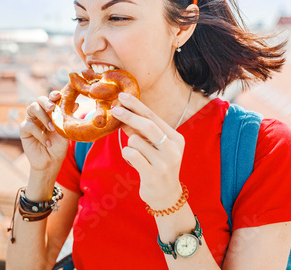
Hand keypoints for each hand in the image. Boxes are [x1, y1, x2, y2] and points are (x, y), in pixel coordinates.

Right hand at [20, 91, 78, 172]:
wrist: (51, 162)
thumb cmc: (58, 146)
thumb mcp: (65, 130)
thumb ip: (67, 118)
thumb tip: (76, 103)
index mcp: (49, 112)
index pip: (50, 99)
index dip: (53, 95)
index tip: (59, 95)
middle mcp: (39, 114)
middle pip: (38, 100)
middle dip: (46, 102)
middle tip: (52, 108)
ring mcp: (31, 121)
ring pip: (32, 108)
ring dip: (43, 116)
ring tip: (52, 128)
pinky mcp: (24, 130)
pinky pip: (30, 126)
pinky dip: (40, 134)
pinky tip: (48, 143)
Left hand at [111, 92, 183, 209]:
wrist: (166, 195)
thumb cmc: (157, 165)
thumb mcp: (154, 146)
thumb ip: (141, 131)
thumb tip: (123, 112)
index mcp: (175, 138)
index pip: (153, 116)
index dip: (137, 105)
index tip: (123, 96)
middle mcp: (173, 148)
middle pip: (147, 125)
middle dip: (129, 115)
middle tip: (115, 109)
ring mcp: (165, 162)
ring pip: (135, 141)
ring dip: (129, 144)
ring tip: (136, 155)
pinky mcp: (153, 173)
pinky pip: (130, 154)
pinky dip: (127, 154)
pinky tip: (134, 161)